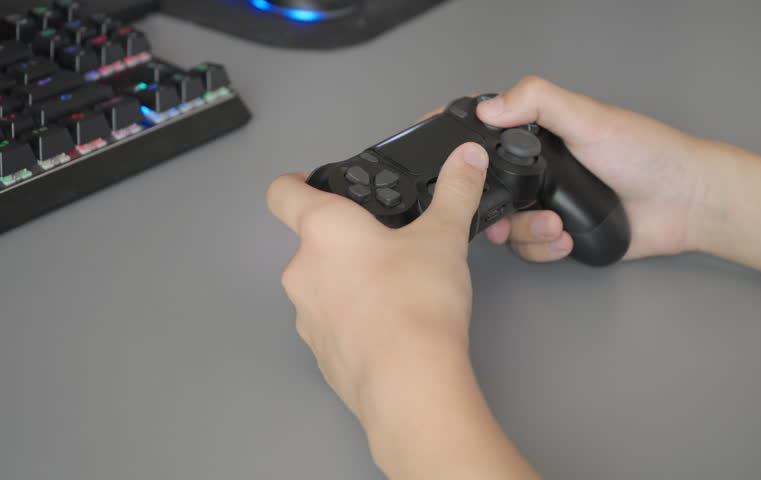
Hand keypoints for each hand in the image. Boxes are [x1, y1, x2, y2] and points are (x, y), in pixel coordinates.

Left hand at [266, 142, 486, 417]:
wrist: (410, 382)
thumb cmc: (417, 303)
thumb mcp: (444, 236)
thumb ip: (456, 191)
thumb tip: (468, 157)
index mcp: (323, 229)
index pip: (283, 192)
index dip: (295, 181)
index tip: (313, 182)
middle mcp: (302, 270)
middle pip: (312, 242)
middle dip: (348, 241)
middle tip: (389, 245)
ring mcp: (305, 316)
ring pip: (321, 285)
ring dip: (349, 281)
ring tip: (396, 289)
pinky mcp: (318, 353)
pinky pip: (331, 325)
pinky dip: (354, 320)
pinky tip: (391, 327)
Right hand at [462, 76, 713, 261]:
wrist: (683, 204)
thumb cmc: (647, 153)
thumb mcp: (589, 118)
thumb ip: (538, 102)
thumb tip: (489, 105)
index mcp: (540, 135)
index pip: (487, 137)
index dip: (466, 152)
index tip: (450, 164)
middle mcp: (539, 170)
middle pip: (488, 190)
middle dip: (493, 206)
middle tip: (506, 213)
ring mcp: (548, 204)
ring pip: (505, 225)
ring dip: (526, 231)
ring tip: (555, 226)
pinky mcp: (559, 235)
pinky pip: (529, 249)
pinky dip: (543, 248)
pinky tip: (567, 239)